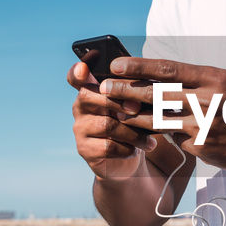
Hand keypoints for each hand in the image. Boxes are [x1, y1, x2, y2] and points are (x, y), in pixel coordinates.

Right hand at [68, 60, 158, 181]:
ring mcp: (80, 129)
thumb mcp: (133, 106)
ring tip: (149, 139)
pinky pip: (107, 147)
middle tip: (138, 109)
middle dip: (117, 101)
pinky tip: (136, 150)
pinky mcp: (85, 149)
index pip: (76, 78)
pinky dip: (127, 149)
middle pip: (89, 96)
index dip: (77, 72)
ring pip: (106, 124)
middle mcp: (80, 108)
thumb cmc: (132, 125)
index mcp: (91, 91)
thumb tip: (137, 100)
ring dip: (132, 132)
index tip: (83, 68)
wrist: (128, 158)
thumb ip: (131, 97)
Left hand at [98, 57, 225, 173]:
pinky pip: (176, 140)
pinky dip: (167, 137)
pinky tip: (158, 135)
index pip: (167, 69)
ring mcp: (204, 127)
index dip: (138, 66)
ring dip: (134, 117)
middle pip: (156, 94)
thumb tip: (164, 75)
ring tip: (117, 113)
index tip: (117, 65)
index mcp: (215, 78)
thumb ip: (201, 80)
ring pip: (158, 120)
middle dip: (126, 91)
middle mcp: (207, 101)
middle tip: (104, 88)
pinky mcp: (202, 149)